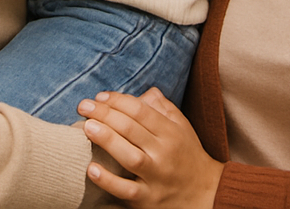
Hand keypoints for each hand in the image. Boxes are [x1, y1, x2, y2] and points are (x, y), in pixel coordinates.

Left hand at [78, 89, 223, 208]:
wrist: (206, 194)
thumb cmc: (187, 154)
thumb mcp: (181, 127)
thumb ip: (163, 107)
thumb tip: (142, 92)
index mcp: (170, 132)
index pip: (140, 110)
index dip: (118, 101)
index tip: (99, 96)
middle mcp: (164, 153)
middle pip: (131, 129)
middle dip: (105, 114)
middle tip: (83, 106)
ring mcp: (156, 178)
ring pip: (130, 157)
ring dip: (107, 140)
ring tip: (87, 127)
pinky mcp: (148, 200)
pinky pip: (127, 190)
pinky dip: (108, 181)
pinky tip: (92, 169)